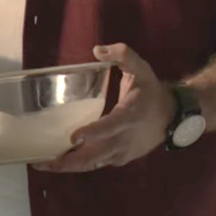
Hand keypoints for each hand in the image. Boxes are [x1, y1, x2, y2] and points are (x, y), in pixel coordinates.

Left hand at [33, 43, 175, 172]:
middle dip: (68, 161)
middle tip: (41, 161)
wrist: (173, 116)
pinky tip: (58, 161)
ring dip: (68, 166)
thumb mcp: (141, 67)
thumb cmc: (151, 90)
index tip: (73, 137)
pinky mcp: (119, 159)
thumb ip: (122, 54)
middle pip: (95, 155)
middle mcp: (124, 139)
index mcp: (130, 115)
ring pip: (93, 164)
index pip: (110, 126)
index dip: (93, 133)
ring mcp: (122, 152)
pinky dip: (78, 165)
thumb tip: (97, 50)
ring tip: (41, 164)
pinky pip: (97, 164)